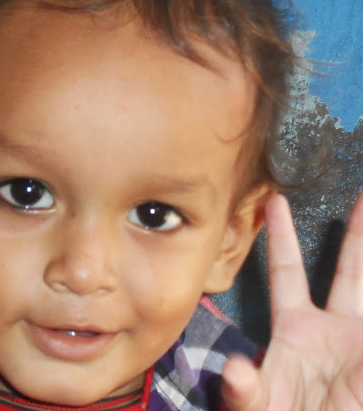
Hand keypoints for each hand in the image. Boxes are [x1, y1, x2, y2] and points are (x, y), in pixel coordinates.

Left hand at [221, 193, 362, 410]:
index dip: (281, 236)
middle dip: (357, 233)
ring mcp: (358, 342)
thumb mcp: (259, 406)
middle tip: (360, 194)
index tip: (273, 201)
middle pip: (350, 270)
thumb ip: (244, 390)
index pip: (287, 270)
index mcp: (297, 327)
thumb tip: (233, 370)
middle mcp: (333, 328)